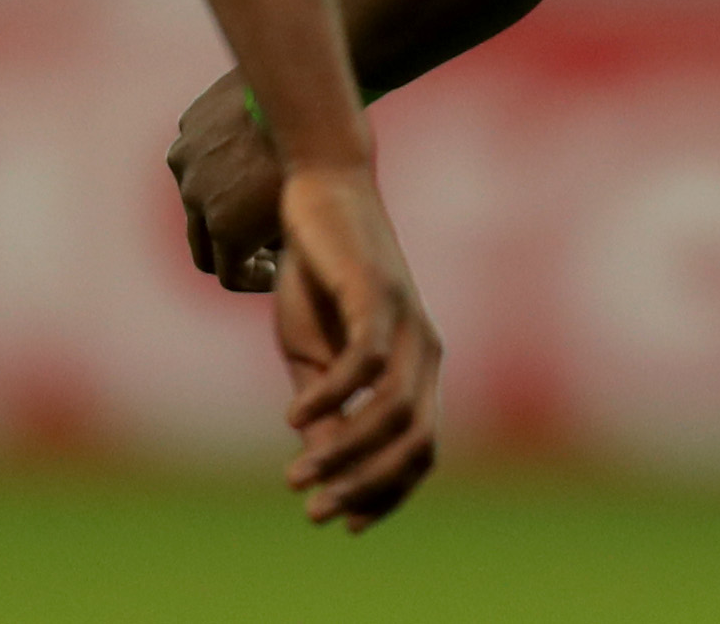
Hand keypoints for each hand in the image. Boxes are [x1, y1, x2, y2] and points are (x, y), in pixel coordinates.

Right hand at [169, 71, 286, 292]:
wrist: (307, 90)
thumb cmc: (318, 156)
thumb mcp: (304, 214)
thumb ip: (280, 246)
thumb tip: (278, 259)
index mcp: (225, 230)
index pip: (229, 276)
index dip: (255, 279)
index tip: (275, 269)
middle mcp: (195, 199)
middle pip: (202, 247)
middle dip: (229, 253)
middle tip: (260, 247)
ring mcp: (187, 161)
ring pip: (195, 198)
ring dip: (218, 204)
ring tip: (253, 191)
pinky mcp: (188, 127)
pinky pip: (196, 155)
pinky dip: (214, 162)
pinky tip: (247, 148)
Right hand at [269, 165, 439, 528]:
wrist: (316, 194)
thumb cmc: (316, 276)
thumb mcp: (312, 352)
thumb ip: (324, 406)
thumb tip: (323, 465)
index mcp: (417, 370)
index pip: (419, 453)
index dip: (387, 495)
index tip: (344, 525)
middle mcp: (426, 351)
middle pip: (414, 442)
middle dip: (366, 486)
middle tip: (315, 511)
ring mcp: (408, 322)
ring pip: (391, 411)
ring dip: (344, 451)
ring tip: (297, 474)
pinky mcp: (380, 293)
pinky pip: (364, 363)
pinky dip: (330, 397)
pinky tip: (294, 414)